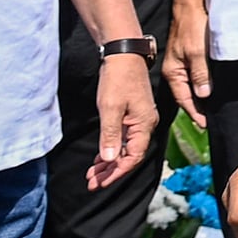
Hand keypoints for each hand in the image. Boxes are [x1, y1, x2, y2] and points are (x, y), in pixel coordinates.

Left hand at [84, 50, 159, 191]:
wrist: (123, 55)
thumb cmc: (118, 79)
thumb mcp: (110, 107)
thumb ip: (110, 135)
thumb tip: (110, 160)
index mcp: (144, 125)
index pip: (133, 157)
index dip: (116, 172)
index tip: (100, 183)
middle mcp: (145, 125)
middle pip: (130, 155)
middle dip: (111, 171)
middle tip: (92, 183)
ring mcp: (138, 120)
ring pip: (125, 148)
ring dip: (109, 162)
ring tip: (92, 174)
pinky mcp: (131, 115)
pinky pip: (123, 139)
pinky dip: (111, 149)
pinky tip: (101, 157)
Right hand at [164, 0, 210, 128]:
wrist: (192, 3)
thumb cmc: (192, 25)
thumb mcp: (197, 52)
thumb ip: (200, 74)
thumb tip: (203, 96)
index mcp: (173, 72)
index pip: (184, 99)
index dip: (195, 112)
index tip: (205, 125)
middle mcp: (176, 69)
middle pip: (187, 95)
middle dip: (198, 109)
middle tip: (211, 122)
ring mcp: (183, 62)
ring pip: (193, 85)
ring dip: (202, 98)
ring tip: (213, 110)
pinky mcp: (191, 55)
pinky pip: (197, 75)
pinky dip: (204, 85)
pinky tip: (213, 89)